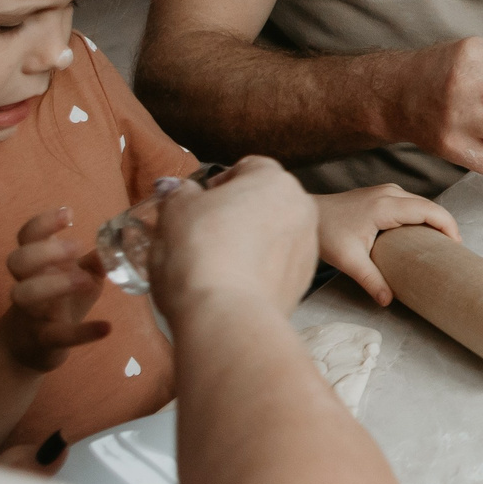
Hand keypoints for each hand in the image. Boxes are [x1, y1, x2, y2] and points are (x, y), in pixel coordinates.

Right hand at [0, 205, 109, 372]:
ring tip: (84, 281)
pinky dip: (82, 333)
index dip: (42, 222)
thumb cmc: (58, 301)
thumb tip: (123, 239)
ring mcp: (31, 313)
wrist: (30, 346)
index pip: (27, 236)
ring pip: (24, 295)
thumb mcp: (80, 276)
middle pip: (17, 260)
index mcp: (36, 265)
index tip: (69, 214)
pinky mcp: (43, 339)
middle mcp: (27, 285)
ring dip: (53, 285)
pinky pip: (57, 335)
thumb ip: (98, 259)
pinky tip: (107, 327)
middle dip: (45, 250)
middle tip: (76, 247)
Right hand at [153, 156, 319, 318]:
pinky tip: (233, 281)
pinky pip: (277, 265)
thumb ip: (178, 194)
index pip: (249, 167)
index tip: (200, 201)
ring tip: (217, 260)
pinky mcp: (304, 282)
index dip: (220, 182)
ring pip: (274, 234)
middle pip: (266, 201)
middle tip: (204, 231)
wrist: (226, 316)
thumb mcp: (175, 212)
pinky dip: (259, 268)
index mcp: (274, 180)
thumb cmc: (199, 253)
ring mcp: (308, 247)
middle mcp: (301, 209)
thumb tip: (177, 190)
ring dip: (251, 241)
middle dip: (238, 212)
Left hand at [314, 183, 458, 305]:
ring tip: (441, 243)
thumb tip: (387, 301)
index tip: (456, 246)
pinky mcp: (383, 194)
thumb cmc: (326, 232)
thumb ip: (370, 280)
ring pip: (421, 203)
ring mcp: (387, 191)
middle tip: (453, 250)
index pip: (429, 211)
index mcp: (386, 206)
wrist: (309, 213)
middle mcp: (390, 193)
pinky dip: (423, 216)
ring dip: (434, 219)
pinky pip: (412, 202)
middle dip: (446, 225)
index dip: (448, 226)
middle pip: (430, 205)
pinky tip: (422, 233)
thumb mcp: (348, 260)